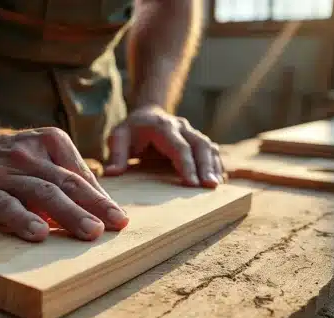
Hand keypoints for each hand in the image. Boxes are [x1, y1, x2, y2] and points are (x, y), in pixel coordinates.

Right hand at [0, 127, 128, 241]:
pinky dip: (23, 219)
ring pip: (42, 193)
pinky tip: (39, 232)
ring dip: (68, 214)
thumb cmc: (20, 159)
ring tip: (90, 231)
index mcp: (53, 141)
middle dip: (93, 205)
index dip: (101, 198)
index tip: (119, 219)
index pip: (81, 174)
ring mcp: (7, 172)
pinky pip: (6, 206)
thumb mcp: (48, 155)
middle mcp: (31, 154)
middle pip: (67, 183)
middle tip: (114, 224)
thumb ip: (72, 177)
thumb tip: (105, 208)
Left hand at [104, 105, 225, 187]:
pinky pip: (211, 150)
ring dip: (214, 165)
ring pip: (208, 146)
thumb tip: (112, 174)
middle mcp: (181, 127)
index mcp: (162, 127)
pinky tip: (221, 179)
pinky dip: (217, 164)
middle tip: (210, 186)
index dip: (187, 164)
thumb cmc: (131, 130)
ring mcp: (191, 132)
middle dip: (206, 166)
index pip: (179, 146)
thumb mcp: (118, 137)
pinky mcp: (197, 139)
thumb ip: (117, 154)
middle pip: (199, 145)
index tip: (192, 183)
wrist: (146, 115)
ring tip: (216, 185)